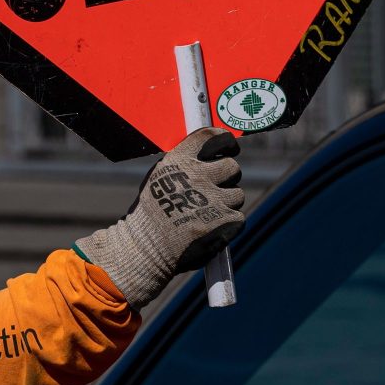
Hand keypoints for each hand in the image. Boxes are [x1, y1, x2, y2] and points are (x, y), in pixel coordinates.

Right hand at [74, 127, 244, 308]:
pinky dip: (229, 225)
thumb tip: (209, 156)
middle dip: (228, 178)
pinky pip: (239, 217)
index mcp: (178, 161)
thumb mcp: (158, 179)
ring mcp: (212, 198)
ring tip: (206, 216)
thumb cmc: (150, 215)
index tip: (231, 147)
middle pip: (232, 167)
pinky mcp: (224, 220)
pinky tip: (211, 230)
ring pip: (237, 195)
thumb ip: (182, 166)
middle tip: (216, 190)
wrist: (145, 248)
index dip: (226, 140)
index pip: (211, 136)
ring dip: (227, 204)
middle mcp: (197, 175)